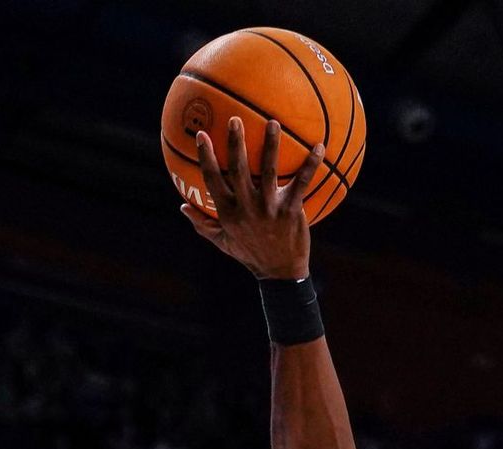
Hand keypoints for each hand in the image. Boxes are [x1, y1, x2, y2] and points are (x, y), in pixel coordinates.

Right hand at [183, 117, 321, 279]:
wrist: (280, 275)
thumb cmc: (251, 255)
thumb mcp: (224, 243)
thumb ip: (203, 225)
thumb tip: (182, 208)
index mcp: (229, 213)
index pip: (212, 181)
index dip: (206, 157)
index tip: (202, 134)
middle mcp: (247, 208)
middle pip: (239, 170)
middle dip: (235, 144)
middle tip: (235, 119)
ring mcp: (270, 209)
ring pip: (270, 172)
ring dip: (271, 146)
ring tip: (272, 123)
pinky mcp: (291, 211)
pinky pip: (302, 184)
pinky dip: (311, 165)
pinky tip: (320, 146)